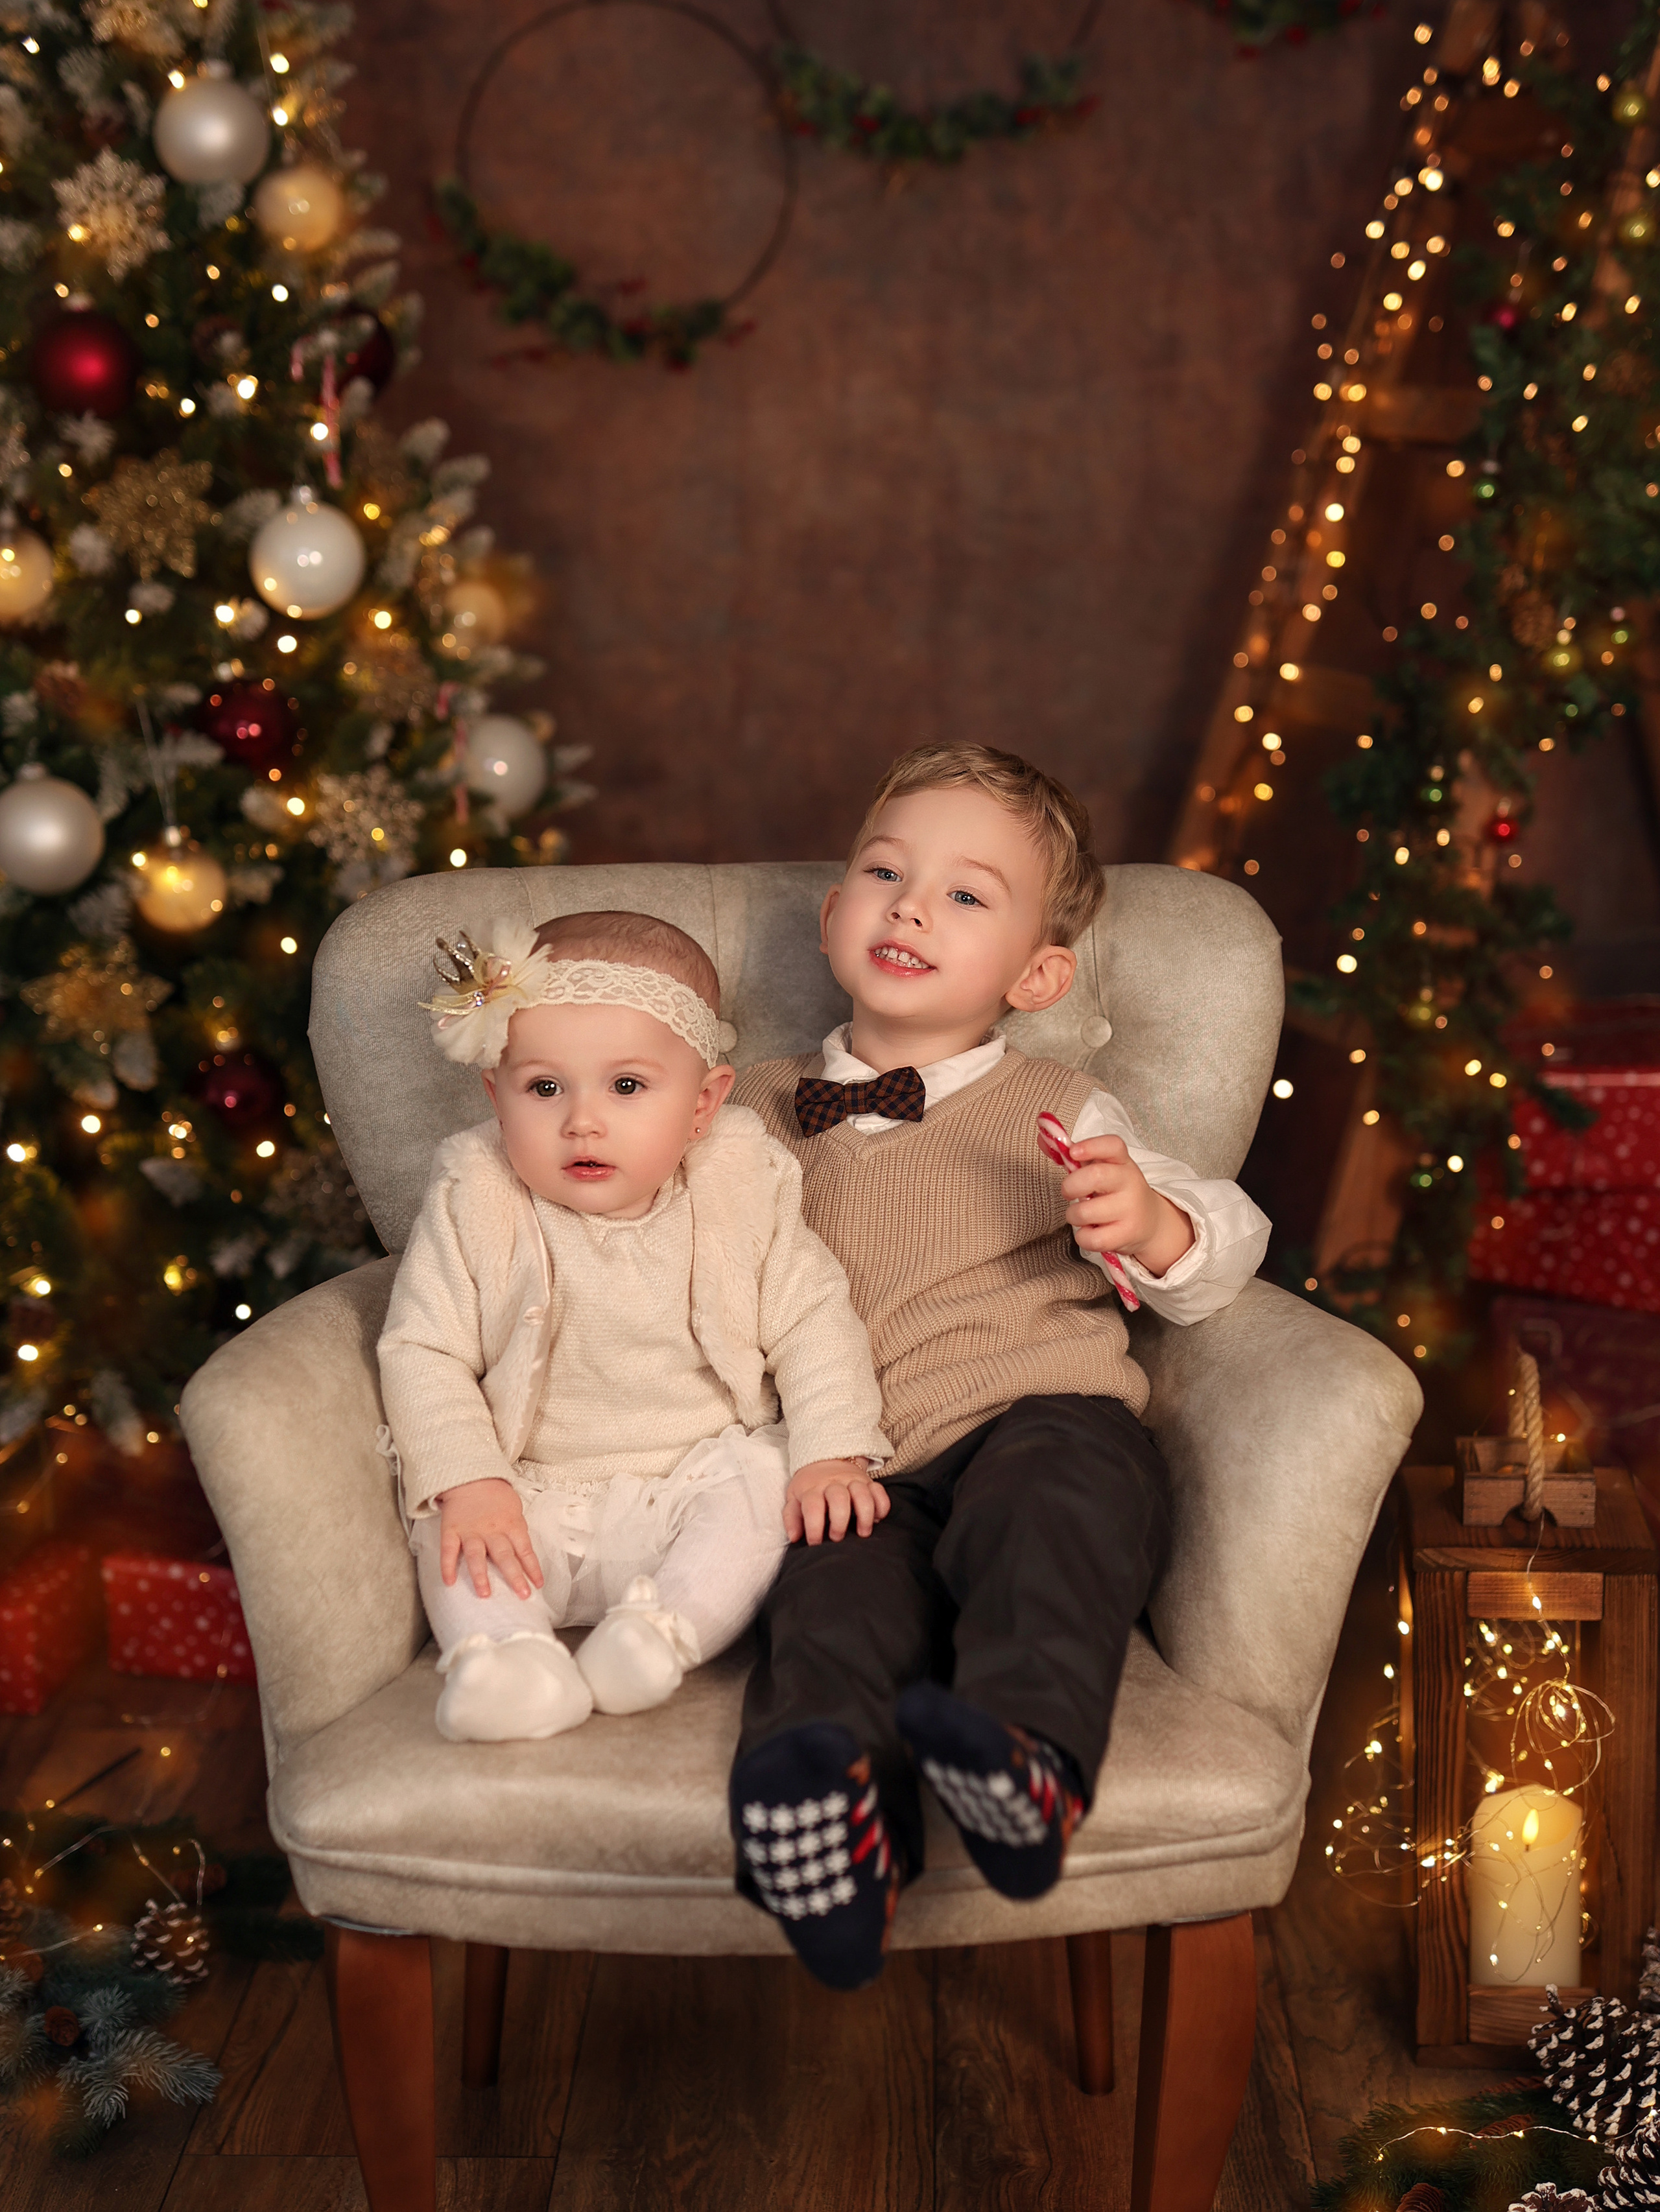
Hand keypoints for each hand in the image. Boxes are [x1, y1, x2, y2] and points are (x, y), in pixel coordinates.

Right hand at [438, 1476, 543, 1599]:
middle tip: (522, 1594)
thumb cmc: (496, 1496)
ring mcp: (470, 1531)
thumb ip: (518, 1532)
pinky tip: (449, 1581)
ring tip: (484, 1593)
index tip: (538, 1584)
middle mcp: (492, 1530)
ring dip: (480, 1576)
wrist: (471, 1476)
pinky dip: (447, 1566)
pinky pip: (448, 1550)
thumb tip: (525, 1555)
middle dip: (514, 1577)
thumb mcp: (515, 1510)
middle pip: (504, 1556)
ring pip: (476, 1556)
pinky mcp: (451, 1531)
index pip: (525, 1549)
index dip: (532, 1568)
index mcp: (511, 1525)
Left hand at [784, 1458, 891, 1545]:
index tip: (815, 1543)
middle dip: (840, 1522)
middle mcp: (833, 1483)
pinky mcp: (868, 1481)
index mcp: (812, 1488)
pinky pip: (879, 1491)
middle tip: (837, 1538)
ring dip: (865, 1515)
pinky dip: (882, 1506)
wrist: (825, 1457)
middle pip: (839, 1499)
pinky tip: (877, 1519)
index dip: (814, 1527)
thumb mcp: (794, 1498)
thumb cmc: (809, 1485)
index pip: (813, 1506)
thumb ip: (791, 1518)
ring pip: (863, 1494)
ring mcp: (853, 1480)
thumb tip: (794, 1537)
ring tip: (862, 1533)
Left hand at [1062, 1135, 1194, 1279]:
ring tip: (1082, 1215)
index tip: (1072, 1152)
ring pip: (1085, 1212)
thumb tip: (1042, 1140)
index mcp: (1122, 1162)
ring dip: (1073, 1215)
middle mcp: (1130, 1182)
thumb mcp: (1102, 1170)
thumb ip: (1074, 1158)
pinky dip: (1083, 1237)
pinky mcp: (1127, 1234)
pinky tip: (1092, 1231)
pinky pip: (1091, 1238)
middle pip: (1096, 1176)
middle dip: (1070, 1185)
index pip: (1113, 1145)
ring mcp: (1130, 1209)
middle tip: (1068, 1192)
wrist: (1150, 1222)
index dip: (1091, 1146)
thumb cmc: (1116, 1192)